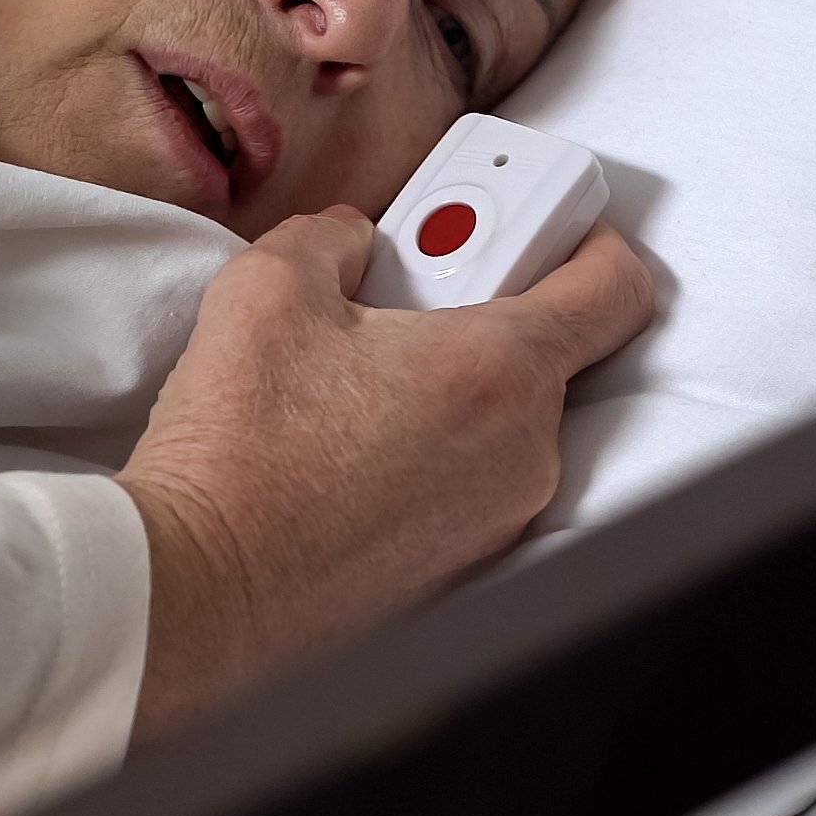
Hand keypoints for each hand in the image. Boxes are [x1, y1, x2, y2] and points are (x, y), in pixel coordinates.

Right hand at [117, 208, 654, 740]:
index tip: (544, 226)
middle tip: (395, 303)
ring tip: (353, 386)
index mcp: (500, 370)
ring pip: (503, 420)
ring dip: (448, 387)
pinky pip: (470, 481)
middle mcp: (523, 453)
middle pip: (546, 353)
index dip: (589, 240)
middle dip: (480, 311)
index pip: (615, 288)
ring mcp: (498, 518)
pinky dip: (429, 450)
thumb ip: (331, 237)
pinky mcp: (462, 567)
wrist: (200, 589)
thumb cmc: (238, 451)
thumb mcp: (268, 288)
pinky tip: (348, 449)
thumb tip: (349, 243)